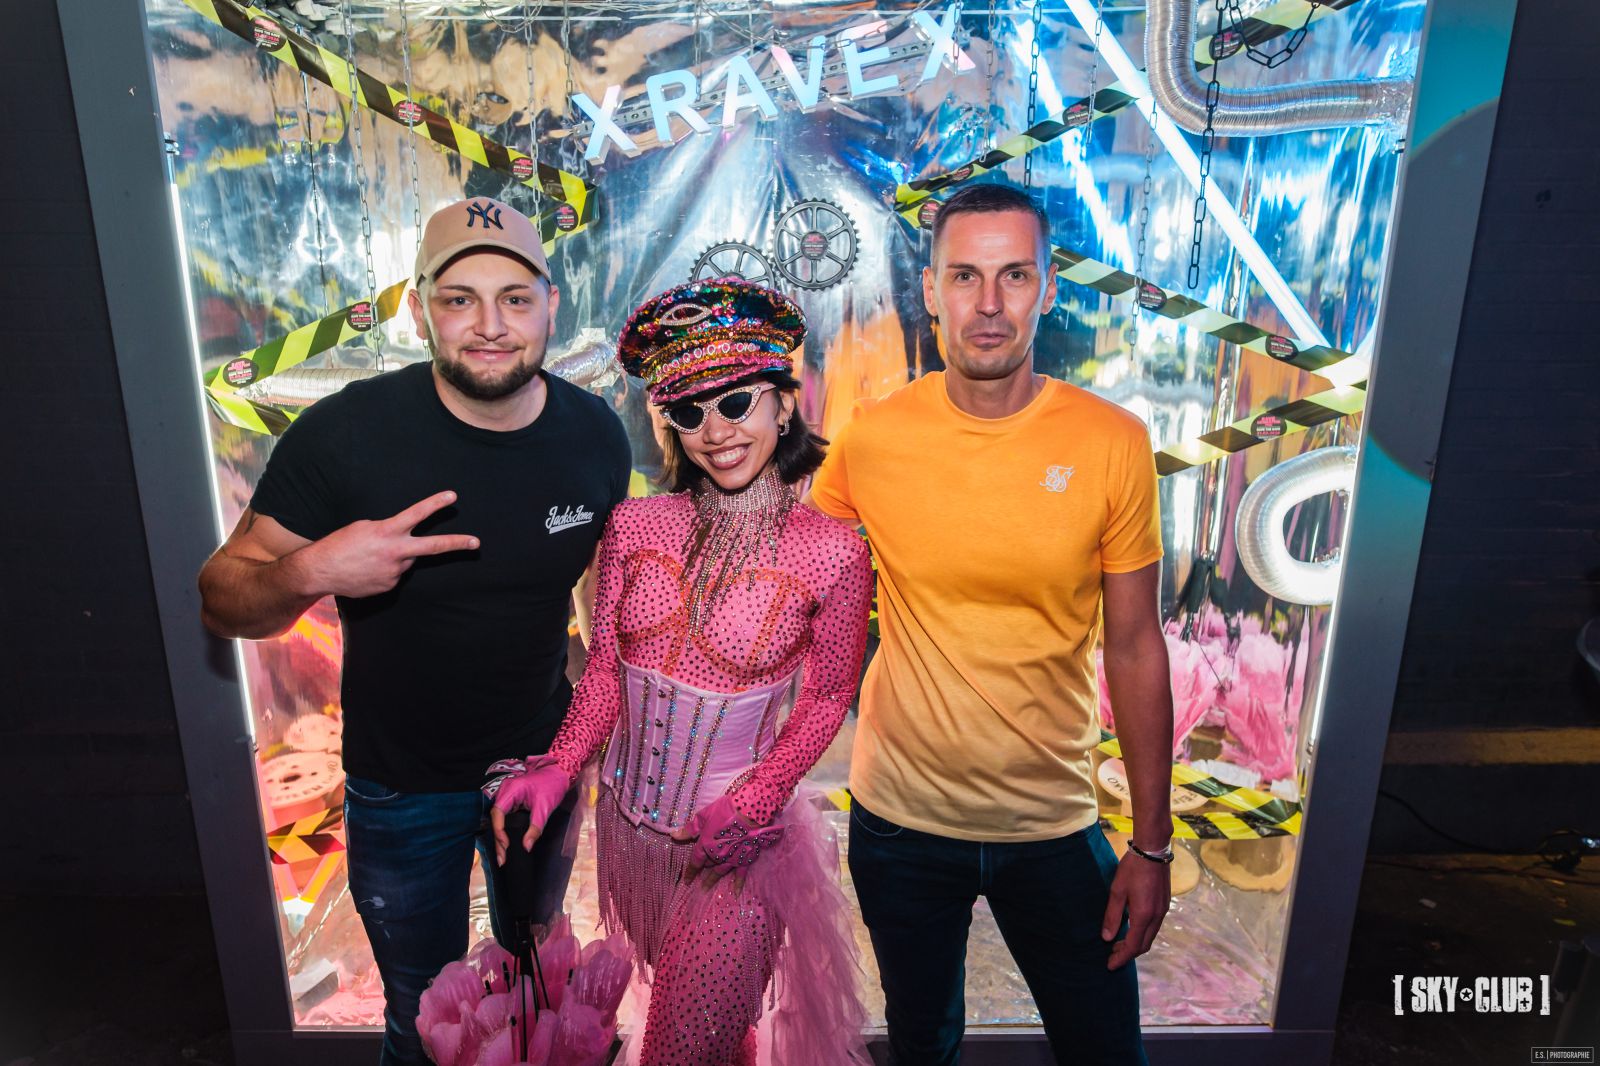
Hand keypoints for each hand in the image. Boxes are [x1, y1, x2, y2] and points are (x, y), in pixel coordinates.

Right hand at [298, 491, 477, 597]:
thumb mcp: (363, 527)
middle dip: (457, 544)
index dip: (436, 504)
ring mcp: (394, 571)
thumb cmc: (340, 544)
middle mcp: (395, 552)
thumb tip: (405, 540)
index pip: (417, 514)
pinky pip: (394, 574)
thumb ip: (389, 531)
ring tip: (371, 556)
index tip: (453, 496)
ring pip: (406, 560)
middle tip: (476, 542)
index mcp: (387, 532)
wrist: (320, 571)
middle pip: (432, 547)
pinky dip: (385, 569)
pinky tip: (368, 569)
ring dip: (396, 556)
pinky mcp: (389, 586)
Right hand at [486, 756, 571, 865]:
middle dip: (498, 839)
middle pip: (496, 818)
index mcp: (511, 790)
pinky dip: (505, 831)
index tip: (506, 845)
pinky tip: (506, 844)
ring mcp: (507, 796)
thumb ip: (535, 828)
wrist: (559, 773)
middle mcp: (505, 792)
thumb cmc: (552, 786)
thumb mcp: (545, 808)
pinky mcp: (511, 801)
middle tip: (502, 859)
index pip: (497, 812)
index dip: (499, 830)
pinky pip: (504, 818)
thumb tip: (526, 847)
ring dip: (500, 837)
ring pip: (499, 819)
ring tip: (503, 856)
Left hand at [671, 795, 779, 894]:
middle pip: (707, 866)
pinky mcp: (745, 859)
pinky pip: (741, 874)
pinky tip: (736, 893)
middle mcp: (717, 856)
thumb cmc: (725, 811)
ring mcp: (731, 859)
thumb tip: (674, 836)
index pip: (695, 862)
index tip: (686, 881)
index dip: (690, 871)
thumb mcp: (704, 816)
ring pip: (720, 872)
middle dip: (702, 873)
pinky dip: (738, 884)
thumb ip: (690, 829)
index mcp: (705, 845)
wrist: (750, 812)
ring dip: (713, 880)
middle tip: (698, 883)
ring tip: (707, 889)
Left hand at [1102, 847, 1171, 969]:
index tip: (1110, 965)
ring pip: (1150, 936)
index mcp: (1143, 916)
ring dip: (1135, 943)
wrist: (1153, 850)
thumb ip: (1112, 916)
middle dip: (1128, 954)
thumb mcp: (1117, 891)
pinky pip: (1154, 927)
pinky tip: (1131, 927)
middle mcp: (1156, 917)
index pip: (1132, 946)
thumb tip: (1106, 938)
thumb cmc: (1132, 869)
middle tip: (1112, 955)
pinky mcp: (1164, 904)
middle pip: (1144, 945)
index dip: (1121, 958)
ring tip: (1118, 943)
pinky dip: (1142, 933)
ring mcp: (1162, 911)